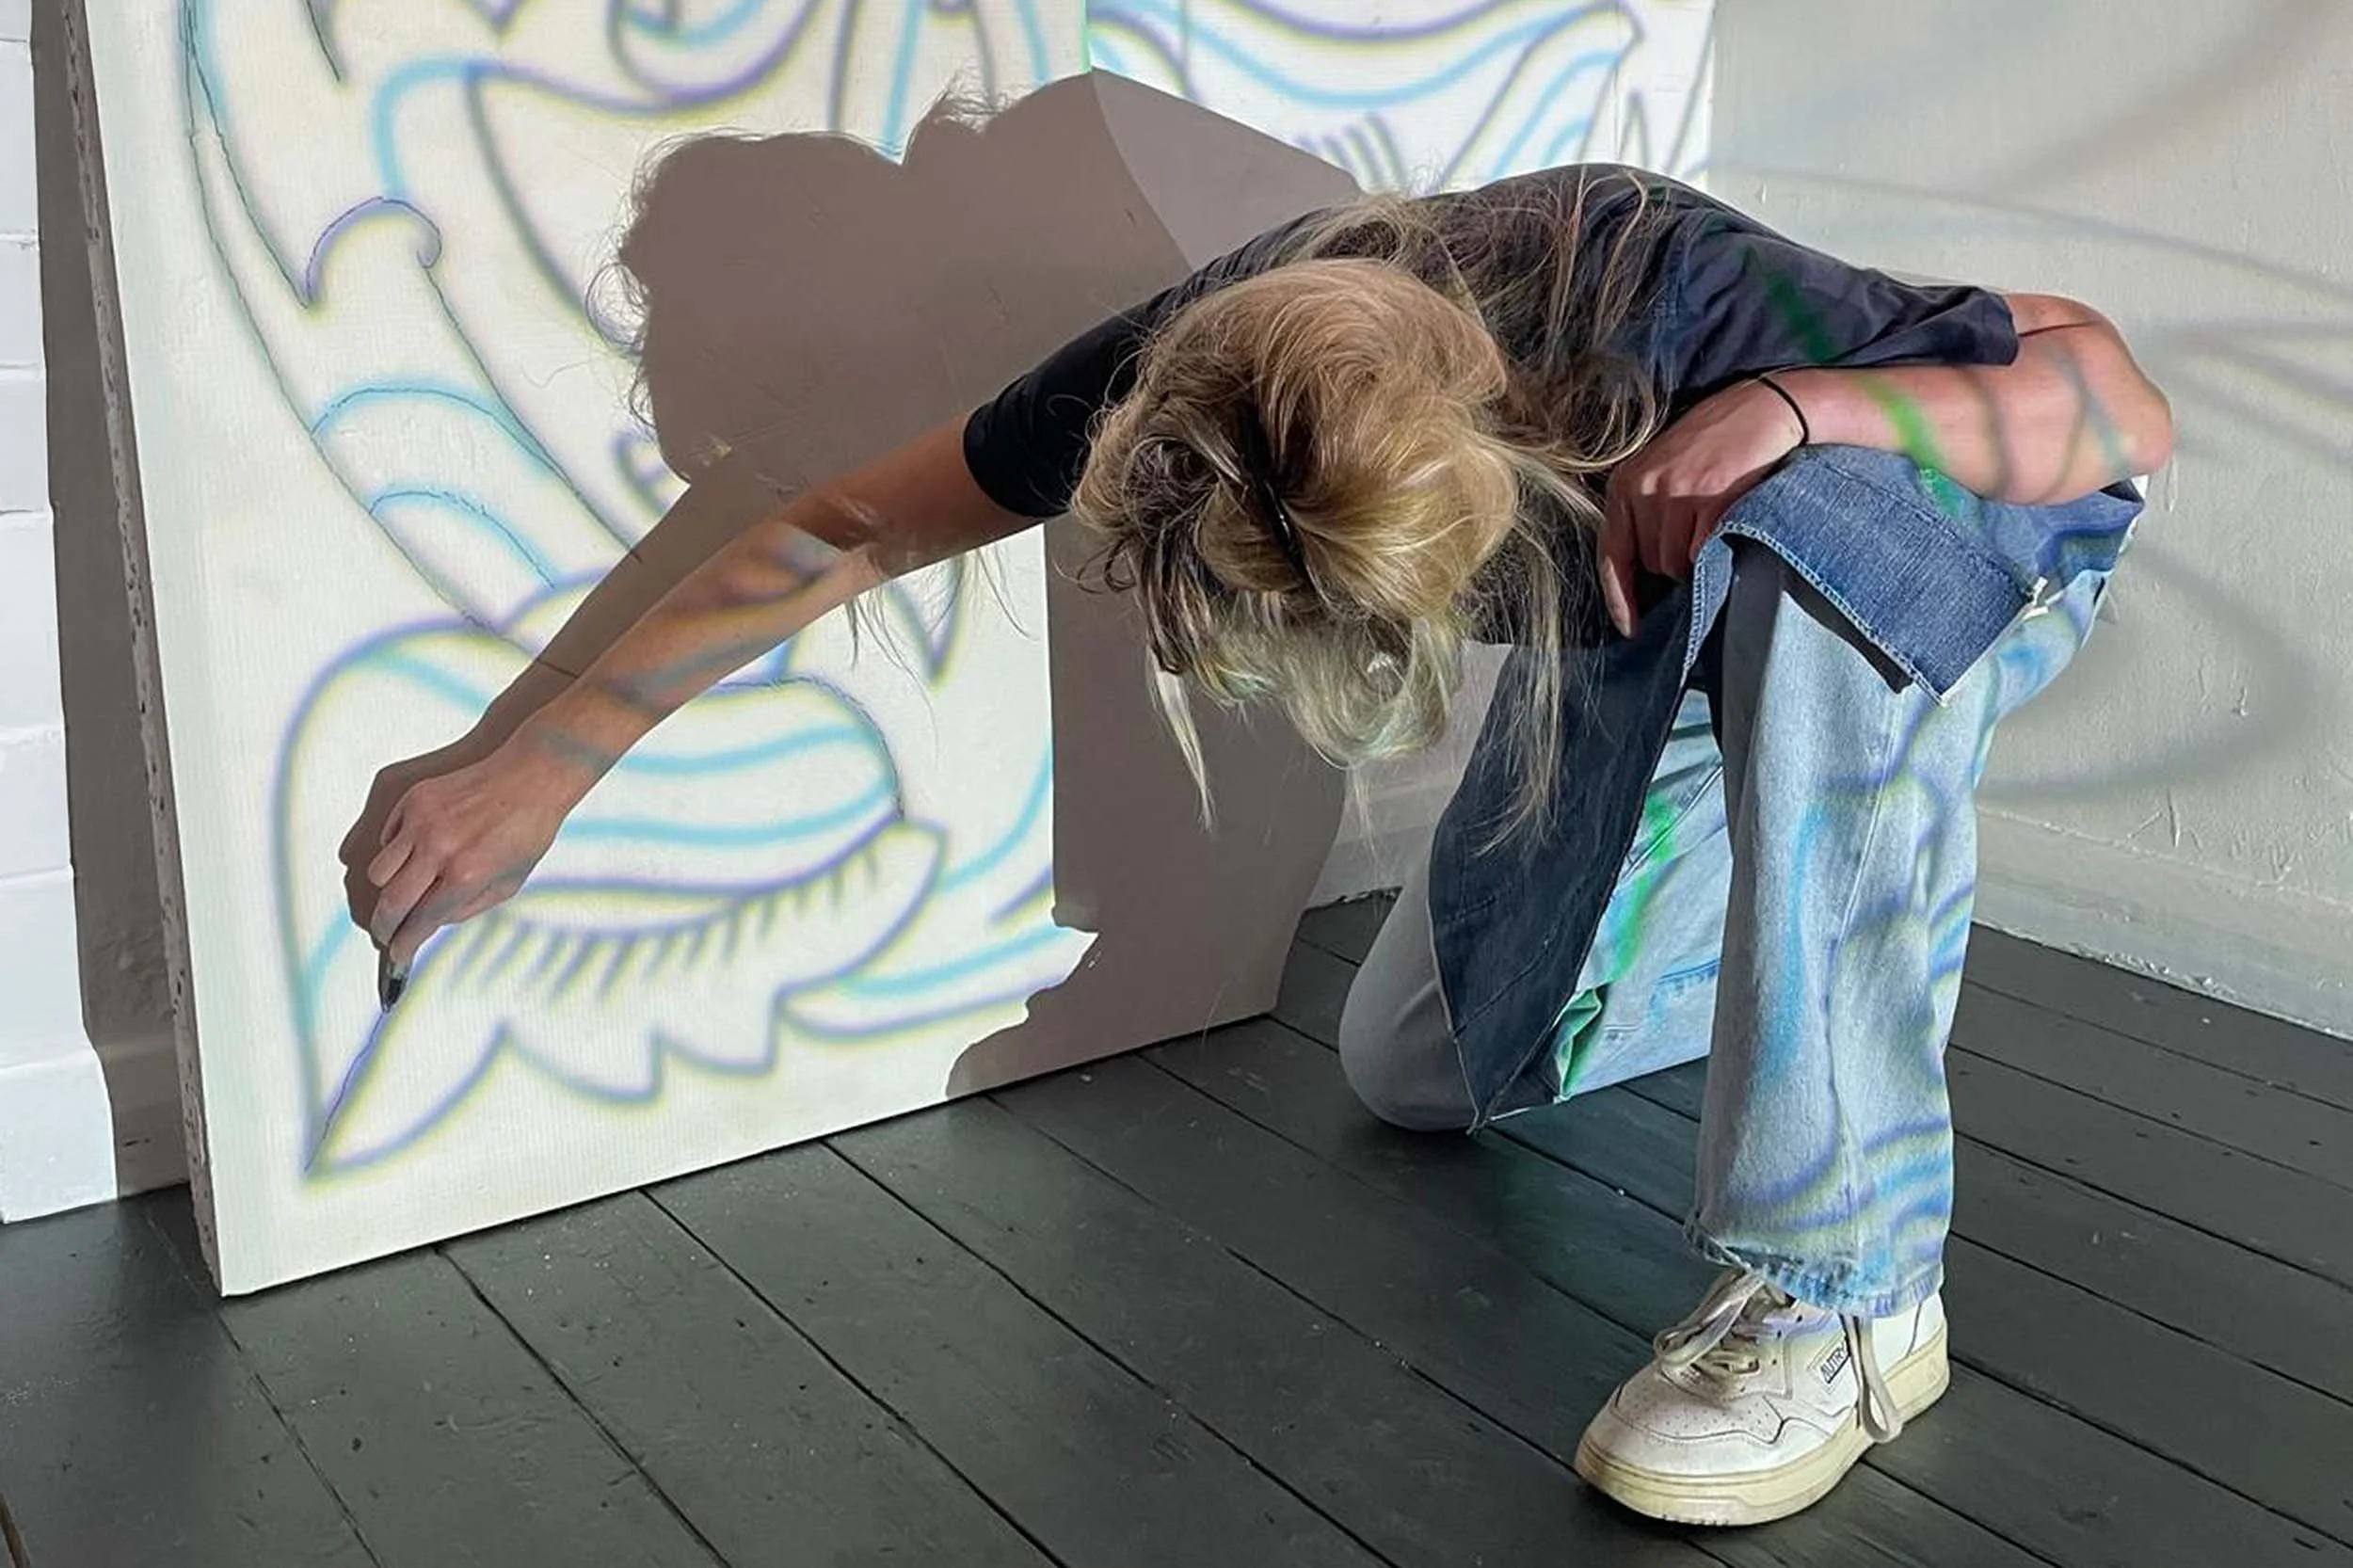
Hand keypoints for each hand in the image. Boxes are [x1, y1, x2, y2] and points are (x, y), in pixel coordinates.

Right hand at [345, 741, 582, 969]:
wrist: (532, 775)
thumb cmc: (528, 831)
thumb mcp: (509, 883)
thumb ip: (467, 907)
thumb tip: (429, 922)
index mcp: (466, 875)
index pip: (420, 921)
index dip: (405, 944)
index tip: (397, 955)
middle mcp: (439, 849)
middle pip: (389, 902)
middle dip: (383, 927)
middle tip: (385, 935)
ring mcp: (422, 822)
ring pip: (377, 872)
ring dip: (386, 890)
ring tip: (401, 894)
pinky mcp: (414, 801)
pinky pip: (386, 839)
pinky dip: (393, 854)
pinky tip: (413, 856)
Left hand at [1599, 378, 1806, 636]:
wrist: (1761, 409)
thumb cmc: (1713, 445)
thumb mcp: (1662, 470)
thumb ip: (1645, 513)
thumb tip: (1646, 574)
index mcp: (1624, 484)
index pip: (1611, 555)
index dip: (1620, 598)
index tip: (1631, 628)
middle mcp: (1643, 488)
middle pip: (1652, 564)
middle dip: (1675, 563)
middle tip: (1699, 534)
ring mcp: (1676, 493)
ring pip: (1678, 563)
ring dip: (1698, 560)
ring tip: (1714, 524)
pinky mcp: (1710, 498)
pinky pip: (1705, 552)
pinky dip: (1718, 549)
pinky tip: (1728, 523)